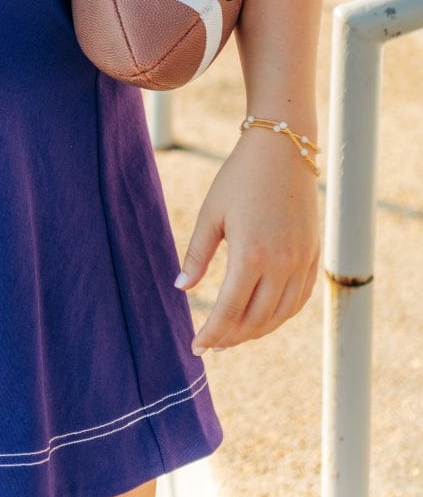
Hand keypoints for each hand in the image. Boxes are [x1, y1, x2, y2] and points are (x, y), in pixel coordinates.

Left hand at [175, 121, 320, 353]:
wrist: (283, 149)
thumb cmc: (239, 178)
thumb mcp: (212, 214)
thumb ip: (197, 254)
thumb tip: (181, 288)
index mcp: (251, 255)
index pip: (230, 311)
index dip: (212, 333)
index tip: (195, 347)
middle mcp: (282, 264)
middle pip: (256, 320)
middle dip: (231, 338)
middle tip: (211, 346)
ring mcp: (302, 261)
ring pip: (280, 315)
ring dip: (256, 331)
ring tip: (233, 336)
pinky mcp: (314, 256)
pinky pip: (300, 299)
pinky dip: (281, 316)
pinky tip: (264, 319)